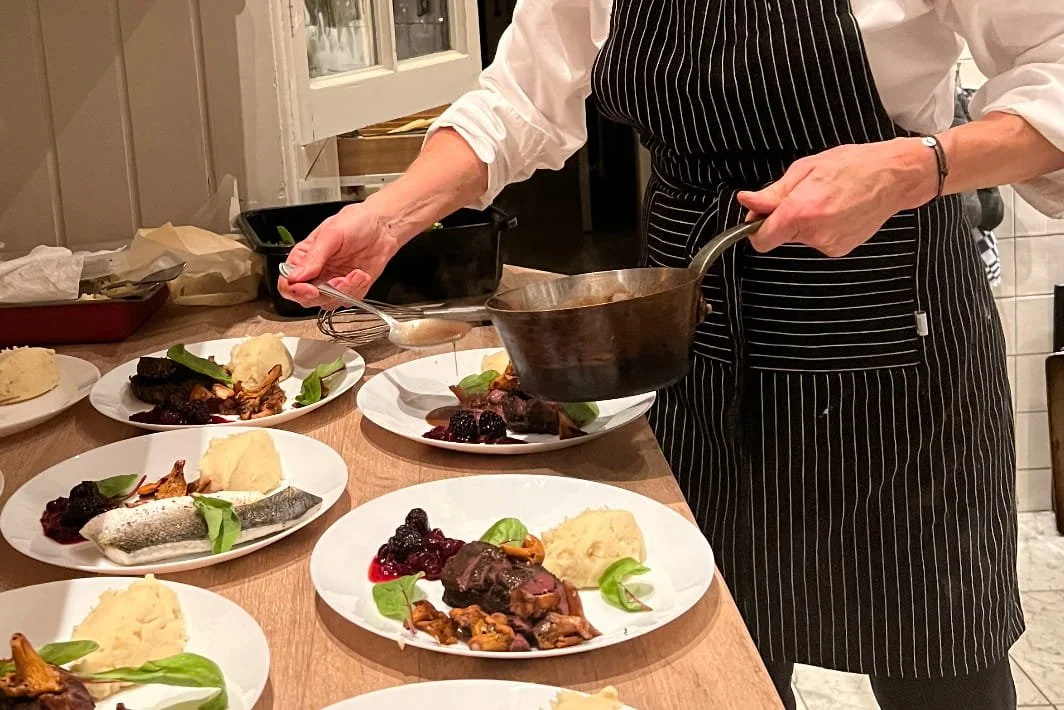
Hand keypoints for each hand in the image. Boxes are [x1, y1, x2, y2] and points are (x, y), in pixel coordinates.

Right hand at [277, 203, 401, 307]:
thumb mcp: (331, 234)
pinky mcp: (349, 289)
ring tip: (355, 273)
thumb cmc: (355, 222)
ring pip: (328, 302)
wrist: (382, 227)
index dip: (294, 290)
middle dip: (323, 293)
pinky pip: (347, 300)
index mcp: (303, 257)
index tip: (309, 289)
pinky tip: (362, 274)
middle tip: (338, 282)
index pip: (287, 282)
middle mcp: (315, 272)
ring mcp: (332, 282)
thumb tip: (296, 276)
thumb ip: (313, 257)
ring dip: (343, 291)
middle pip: (305, 298)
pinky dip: (356, 290)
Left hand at [736, 138, 937, 255]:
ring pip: (800, 238)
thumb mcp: (805, 169)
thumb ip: (772, 193)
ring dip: (805, 223)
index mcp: (800, 211)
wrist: (893, 176)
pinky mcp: (841, 249)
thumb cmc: (853, 166)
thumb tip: (747, 202)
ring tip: (826, 200)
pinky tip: (837, 210)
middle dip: (785, 218)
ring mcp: (829, 244)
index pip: (761, 240)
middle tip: (804, 195)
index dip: (756, 228)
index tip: (760, 216)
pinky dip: (821, 228)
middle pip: (781, 236)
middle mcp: (814, 233)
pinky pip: (818, 241)